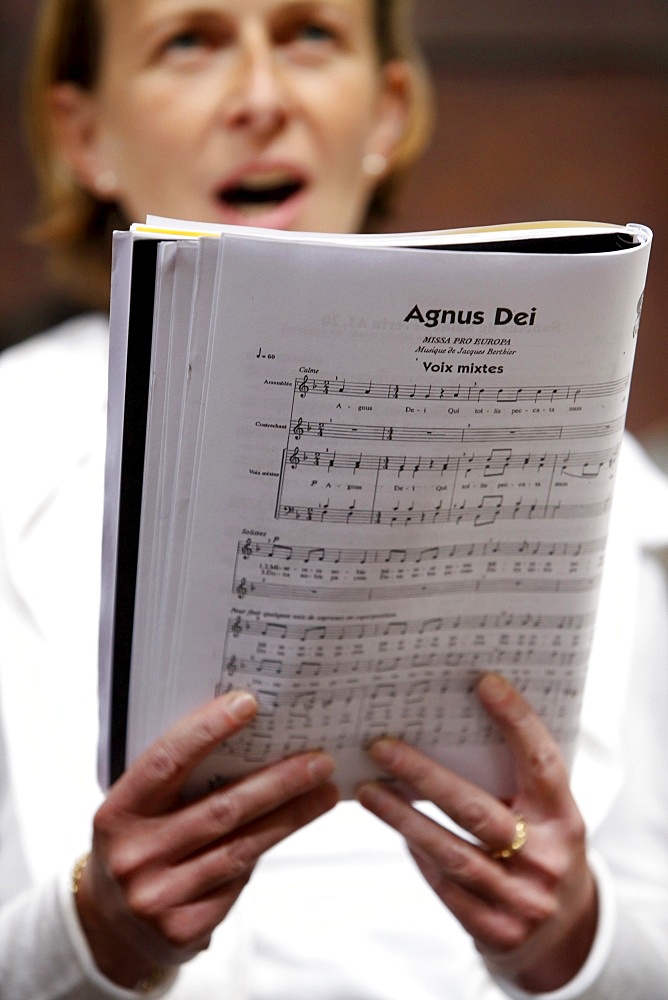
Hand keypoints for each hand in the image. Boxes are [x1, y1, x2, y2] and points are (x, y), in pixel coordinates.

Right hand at [76, 691, 337, 988]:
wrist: (109, 927)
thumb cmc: (136, 846)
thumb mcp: (137, 810)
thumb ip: (177, 780)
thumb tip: (251, 738)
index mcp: (118, 813)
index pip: (166, 761)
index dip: (207, 729)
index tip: (249, 703)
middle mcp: (135, 856)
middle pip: (221, 809)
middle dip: (278, 781)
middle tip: (319, 760)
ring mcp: (159, 896)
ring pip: (242, 847)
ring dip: (292, 816)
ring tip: (325, 791)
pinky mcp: (185, 928)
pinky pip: (238, 879)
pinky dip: (266, 849)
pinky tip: (291, 826)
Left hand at [357, 672, 596, 992]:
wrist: (566, 936)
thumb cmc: (543, 850)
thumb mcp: (547, 816)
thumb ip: (516, 780)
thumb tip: (453, 722)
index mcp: (564, 819)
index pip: (542, 763)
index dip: (517, 722)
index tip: (484, 683)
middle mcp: (546, 859)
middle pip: (475, 811)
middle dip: (423, 775)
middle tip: (380, 746)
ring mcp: (521, 900)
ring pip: (450, 852)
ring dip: (402, 817)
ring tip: (368, 789)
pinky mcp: (495, 930)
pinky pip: (444, 885)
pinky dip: (417, 852)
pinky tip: (396, 827)